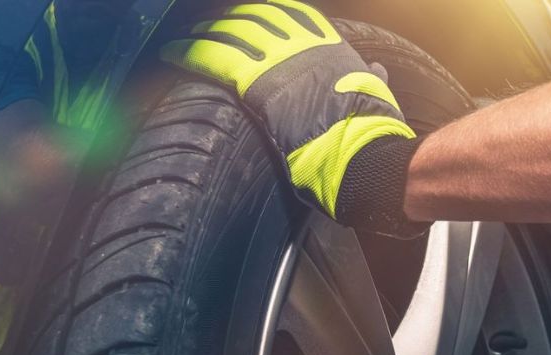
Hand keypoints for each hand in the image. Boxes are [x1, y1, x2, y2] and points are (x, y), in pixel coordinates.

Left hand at [161, 0, 416, 224]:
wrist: (359, 146)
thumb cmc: (371, 128)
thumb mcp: (376, 92)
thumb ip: (371, 77)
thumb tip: (379, 70)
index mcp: (329, 45)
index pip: (292, 14)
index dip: (267, 13)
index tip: (250, 15)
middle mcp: (302, 44)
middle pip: (255, 17)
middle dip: (229, 20)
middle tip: (207, 26)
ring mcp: (278, 58)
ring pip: (230, 32)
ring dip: (203, 34)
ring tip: (184, 39)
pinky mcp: (256, 80)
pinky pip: (213, 56)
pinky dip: (188, 52)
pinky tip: (171, 53)